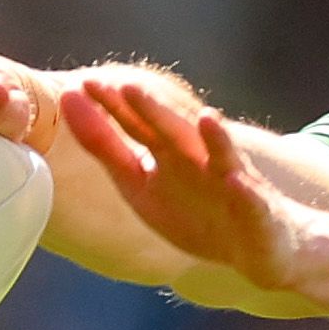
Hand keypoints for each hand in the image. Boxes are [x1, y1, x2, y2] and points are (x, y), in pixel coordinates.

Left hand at [61, 72, 306, 291]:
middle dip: (156, 113)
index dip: (113, 107)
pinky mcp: (256, 212)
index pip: (138, 125)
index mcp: (168, 154)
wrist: (259, 246)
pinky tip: (237, 182)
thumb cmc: (195, 212)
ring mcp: (231, 183)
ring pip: (222, 158)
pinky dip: (244, 191)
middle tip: (129, 88)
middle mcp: (199, 160)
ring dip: (214, 138)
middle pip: (176, 134)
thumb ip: (108, 149)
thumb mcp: (141, 184)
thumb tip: (69, 104)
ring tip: (204, 118)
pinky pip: (251, 202)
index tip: (84, 83)